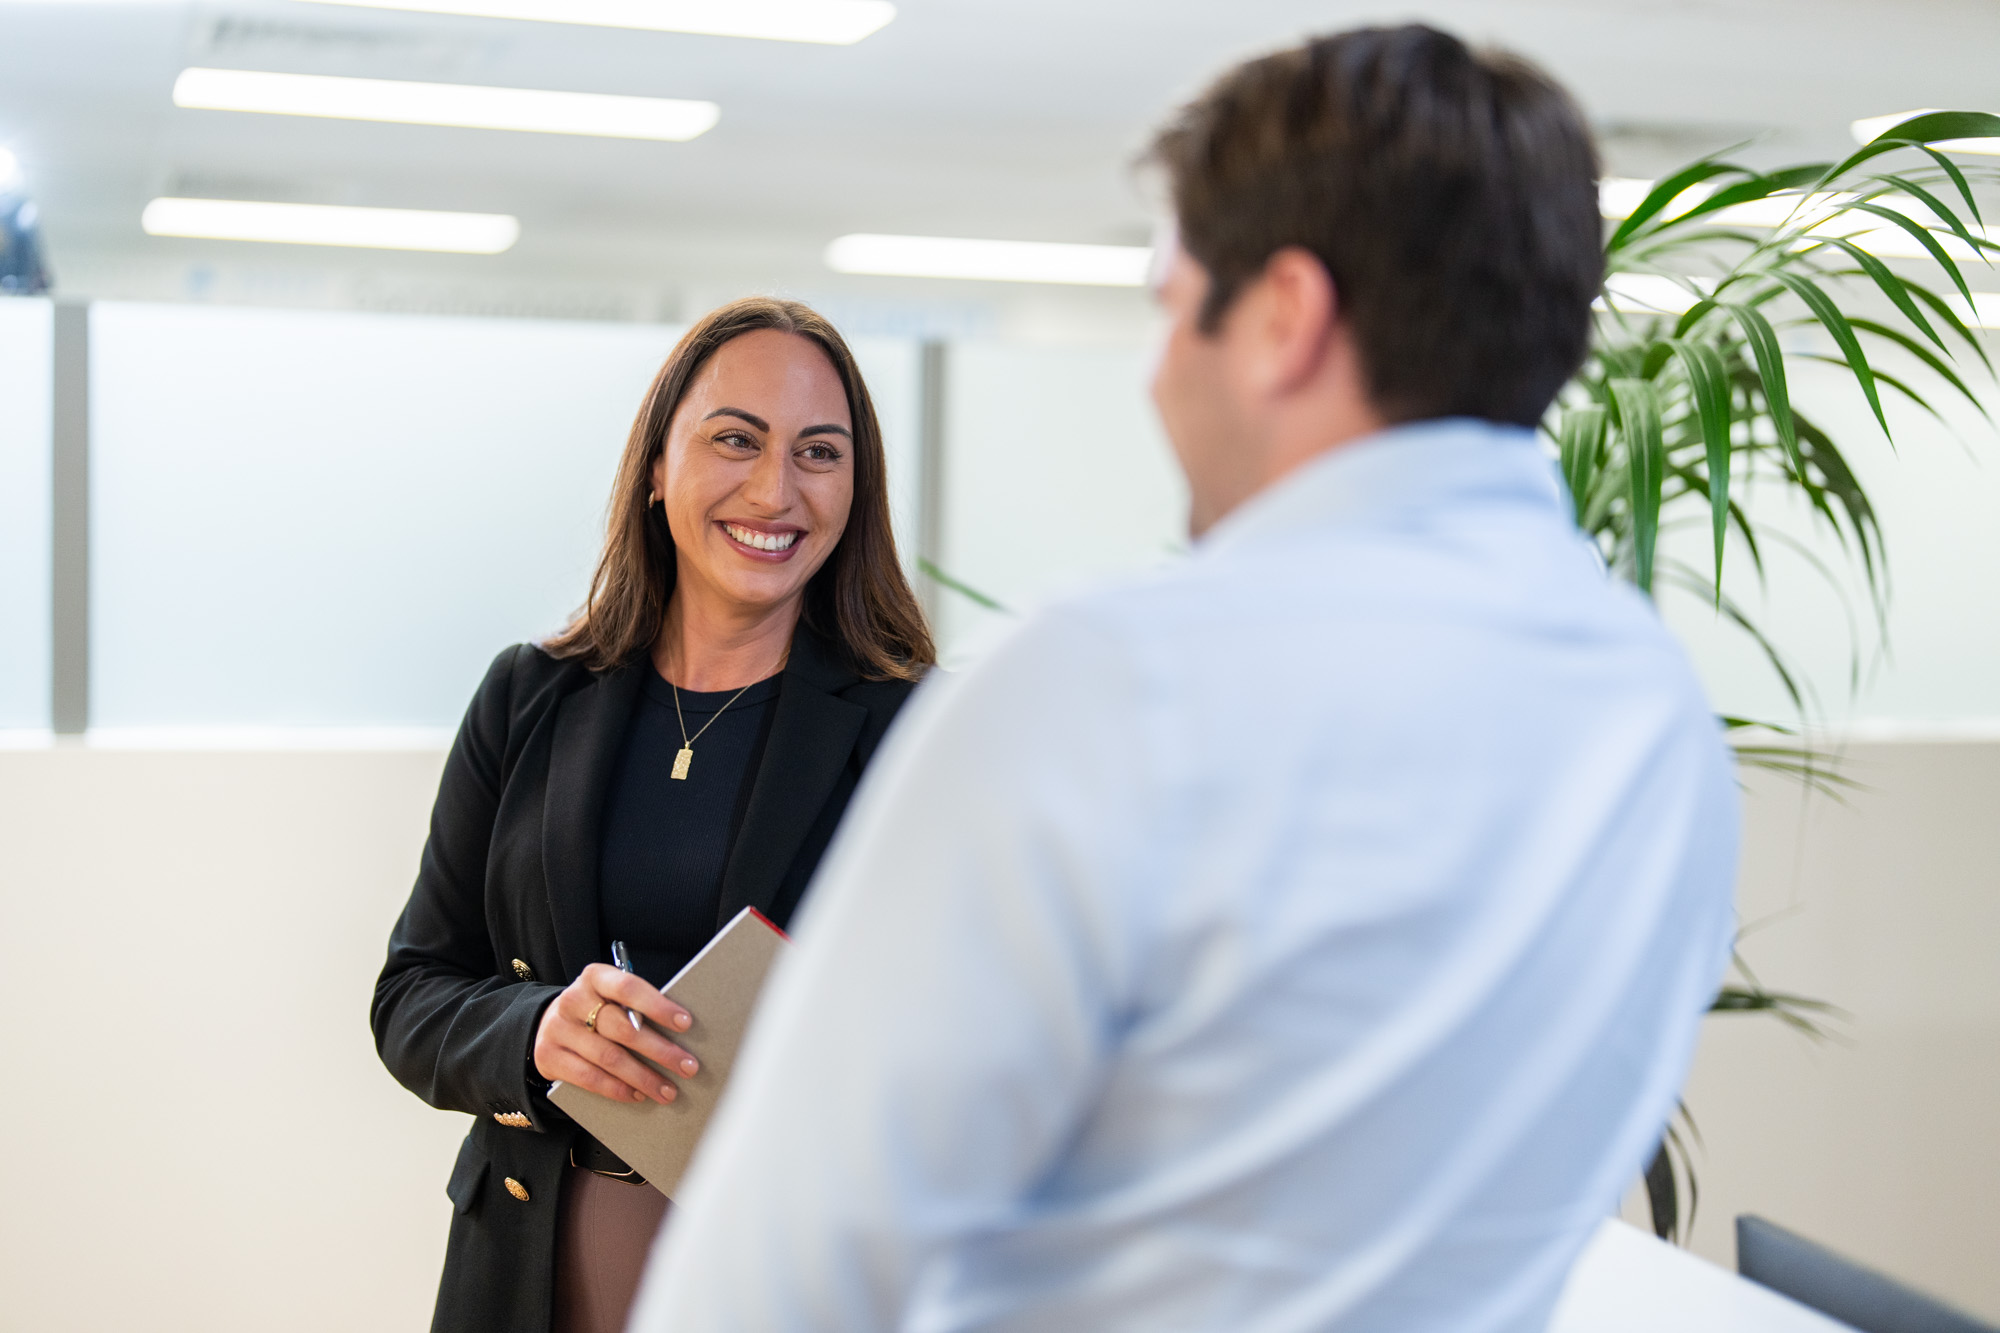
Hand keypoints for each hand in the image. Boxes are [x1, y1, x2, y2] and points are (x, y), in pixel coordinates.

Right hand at [534, 963, 697, 1104]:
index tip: (686, 1023)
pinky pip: (589, 1078)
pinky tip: (638, 1095)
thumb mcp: (611, 998)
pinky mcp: (549, 1057)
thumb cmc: (594, 1009)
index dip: (658, 1006)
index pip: (628, 987)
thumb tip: (680, 1036)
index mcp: (595, 977)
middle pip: (622, 1028)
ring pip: (608, 1057)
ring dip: (643, 1077)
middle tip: (687, 1066)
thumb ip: (636, 1008)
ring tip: (668, 1090)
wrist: (547, 1023)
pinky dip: (618, 1089)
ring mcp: (558, 1029)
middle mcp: (573, 1000)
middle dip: (660, 1050)